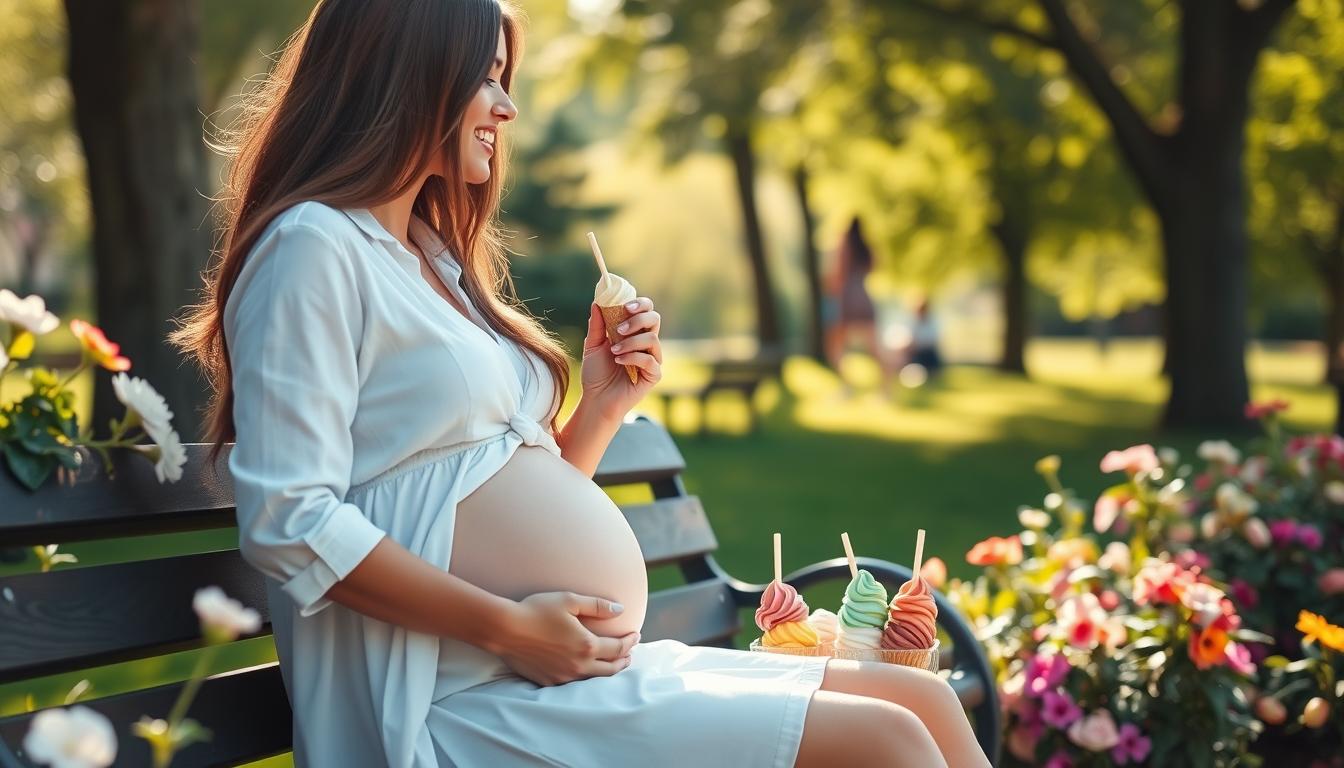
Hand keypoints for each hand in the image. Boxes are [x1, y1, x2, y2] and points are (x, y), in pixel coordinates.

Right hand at [494, 591, 639, 685]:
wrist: (504, 629)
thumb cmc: (536, 610)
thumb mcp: (569, 600)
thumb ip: (597, 605)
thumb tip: (620, 610)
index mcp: (587, 645)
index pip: (618, 648)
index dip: (630, 642)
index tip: (636, 636)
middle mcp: (578, 665)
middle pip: (610, 669)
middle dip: (624, 660)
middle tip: (629, 653)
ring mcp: (563, 676)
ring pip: (593, 679)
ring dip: (606, 671)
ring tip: (612, 663)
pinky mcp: (548, 681)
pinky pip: (573, 683)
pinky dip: (585, 677)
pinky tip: (585, 670)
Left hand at [581, 298, 662, 421]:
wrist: (596, 399)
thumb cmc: (596, 373)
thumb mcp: (592, 345)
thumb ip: (597, 325)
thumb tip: (597, 303)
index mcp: (634, 332)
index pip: (646, 310)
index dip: (640, 304)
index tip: (625, 306)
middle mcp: (646, 343)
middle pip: (655, 319)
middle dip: (638, 319)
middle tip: (619, 329)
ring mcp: (652, 358)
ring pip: (652, 339)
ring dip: (630, 342)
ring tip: (613, 351)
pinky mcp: (654, 374)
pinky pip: (650, 359)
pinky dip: (633, 357)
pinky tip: (619, 361)